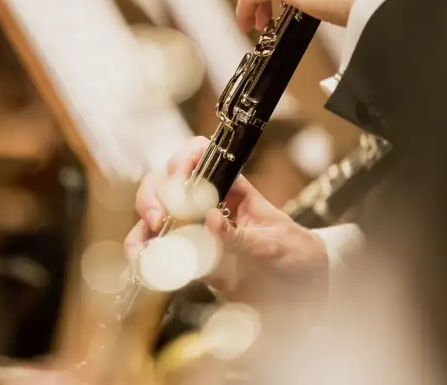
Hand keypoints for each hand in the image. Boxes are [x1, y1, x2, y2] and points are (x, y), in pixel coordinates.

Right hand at [124, 137, 328, 303]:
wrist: (303, 289)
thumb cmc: (294, 253)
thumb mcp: (275, 243)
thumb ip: (242, 235)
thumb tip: (209, 220)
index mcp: (231, 187)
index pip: (200, 156)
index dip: (183, 160)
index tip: (178, 180)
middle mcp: (207, 202)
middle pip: (166, 183)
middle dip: (155, 196)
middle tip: (159, 220)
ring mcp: (194, 229)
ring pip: (155, 214)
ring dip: (143, 228)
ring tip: (143, 249)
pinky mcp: (189, 257)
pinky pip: (158, 250)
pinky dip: (145, 255)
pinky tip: (144, 264)